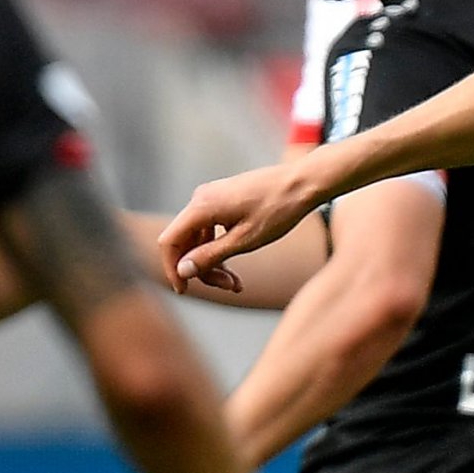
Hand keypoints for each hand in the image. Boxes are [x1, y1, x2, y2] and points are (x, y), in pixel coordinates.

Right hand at [159, 163, 321, 295]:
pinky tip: (236, 264)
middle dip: (203, 269)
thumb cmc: (278, 210)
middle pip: (186, 242)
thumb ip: (210, 256)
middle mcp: (201, 198)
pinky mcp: (223, 199)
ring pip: (199, 238)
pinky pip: (210, 229)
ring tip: (237, 282)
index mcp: (202, 206)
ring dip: (214, 262)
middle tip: (229, 286)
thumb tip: (182, 270)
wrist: (303, 182)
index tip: (185, 290)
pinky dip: (220, 248)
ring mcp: (212, 197)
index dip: (172, 268)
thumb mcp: (244, 240)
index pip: (170, 242)